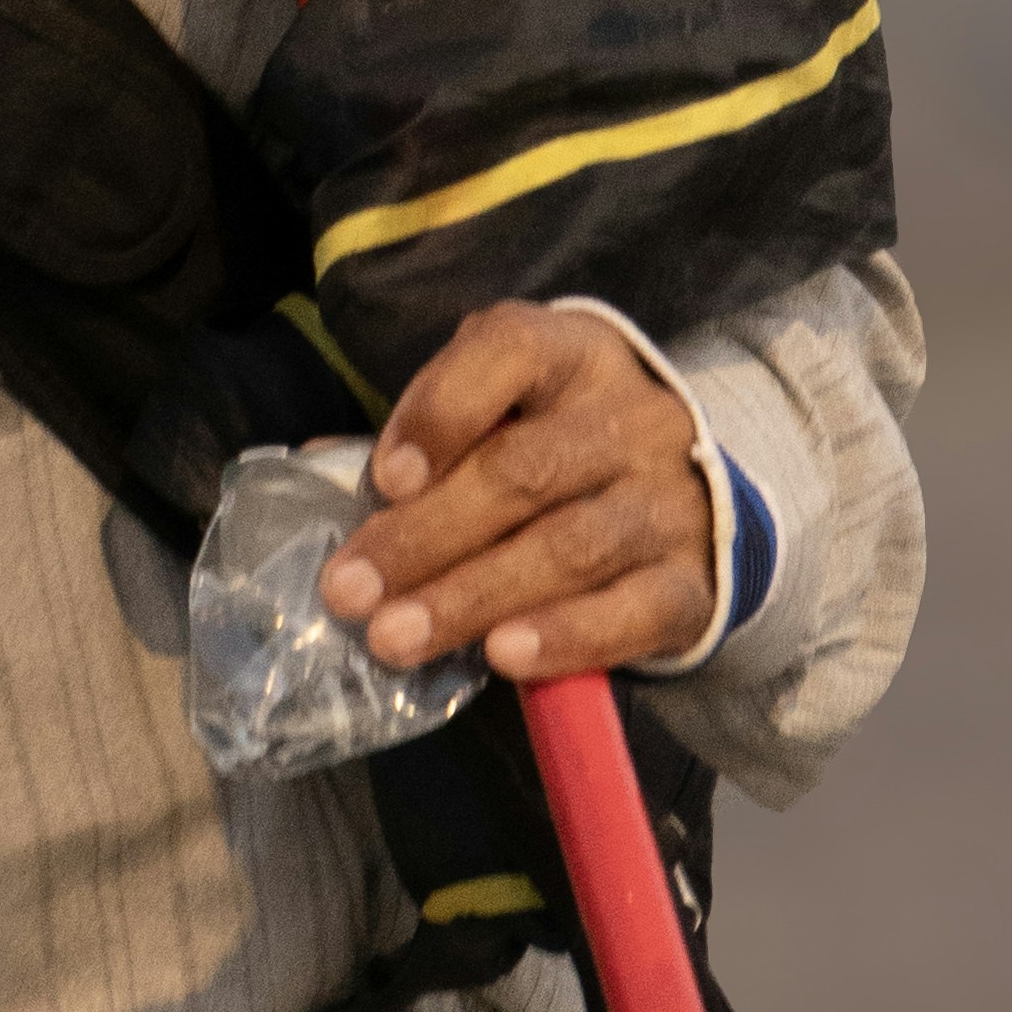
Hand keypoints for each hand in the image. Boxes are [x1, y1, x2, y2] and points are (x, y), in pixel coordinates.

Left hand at [318, 302, 717, 683]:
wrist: (686, 499)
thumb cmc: (557, 444)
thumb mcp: (500, 409)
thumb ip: (424, 434)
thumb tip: (320, 469)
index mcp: (571, 353)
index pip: (509, 353)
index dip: (440, 412)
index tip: (384, 478)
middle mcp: (630, 417)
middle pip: (524, 471)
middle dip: (424, 536)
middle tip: (350, 592)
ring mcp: (668, 501)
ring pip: (567, 547)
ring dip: (470, 598)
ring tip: (395, 637)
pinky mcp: (692, 583)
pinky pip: (631, 613)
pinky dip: (565, 637)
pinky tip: (502, 657)